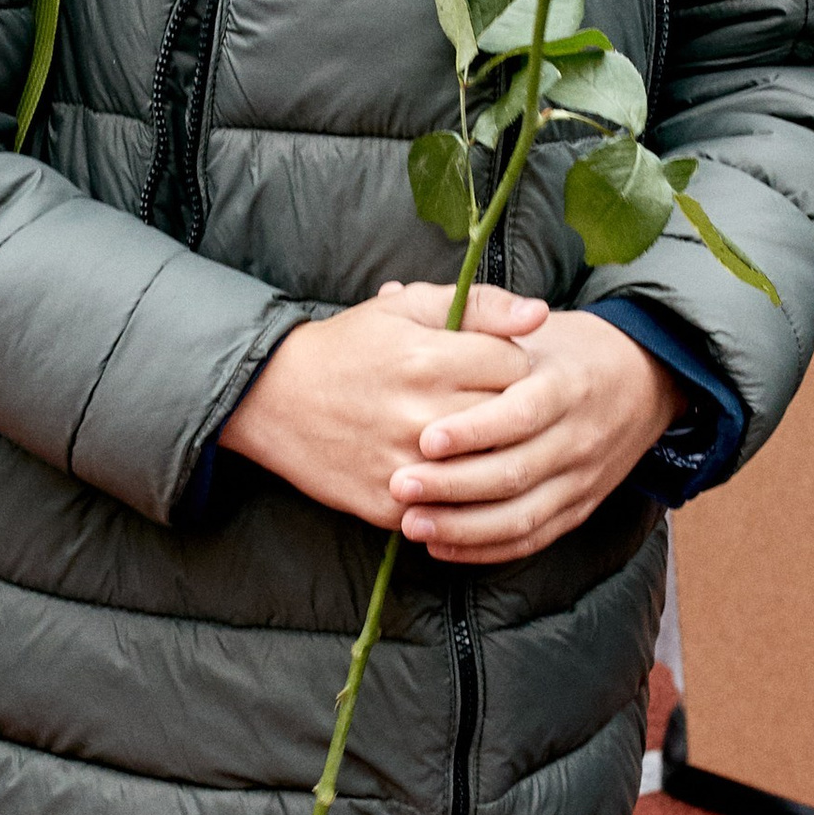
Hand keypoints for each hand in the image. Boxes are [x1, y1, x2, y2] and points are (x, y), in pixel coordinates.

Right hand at [220, 285, 548, 530]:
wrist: (273, 398)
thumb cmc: (350, 346)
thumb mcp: (408, 307)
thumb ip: (479, 305)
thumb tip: (540, 314)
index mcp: (430, 359)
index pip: (517, 369)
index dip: (512, 366)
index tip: (493, 367)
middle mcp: (421, 415)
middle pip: (509, 423)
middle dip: (507, 412)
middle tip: (485, 403)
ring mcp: (406, 465)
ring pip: (486, 471)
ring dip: (487, 456)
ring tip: (473, 439)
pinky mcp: (390, 503)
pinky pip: (452, 509)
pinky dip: (458, 495)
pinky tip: (447, 472)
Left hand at [384, 299, 679, 566]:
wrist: (645, 379)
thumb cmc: (566, 351)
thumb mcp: (533, 325)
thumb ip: (472, 317)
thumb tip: (396, 295)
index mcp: (565, 385)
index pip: (520, 414)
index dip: (474, 431)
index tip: (427, 438)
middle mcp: (578, 436)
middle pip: (516, 472)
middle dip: (454, 484)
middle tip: (401, 484)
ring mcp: (582, 477)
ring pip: (522, 516)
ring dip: (464, 525)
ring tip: (412, 522)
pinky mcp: (579, 507)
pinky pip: (532, 538)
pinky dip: (486, 548)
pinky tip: (441, 544)